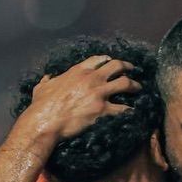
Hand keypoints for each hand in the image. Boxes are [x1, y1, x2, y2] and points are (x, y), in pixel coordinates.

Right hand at [22, 55, 140, 144]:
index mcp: (78, 71)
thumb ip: (48, 80)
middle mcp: (91, 78)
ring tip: (140, 88)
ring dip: (135, 85)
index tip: (113, 61)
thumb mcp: (42, 87)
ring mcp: (98, 93)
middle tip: (133, 70)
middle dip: (127, 67)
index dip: (108, 59)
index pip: (98, 59)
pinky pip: (123, 108)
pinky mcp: (103, 110)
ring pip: (125, 83)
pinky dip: (131, 110)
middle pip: (117, 66)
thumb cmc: (41, 106)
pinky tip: (135, 112)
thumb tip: (47, 78)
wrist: (45, 121)